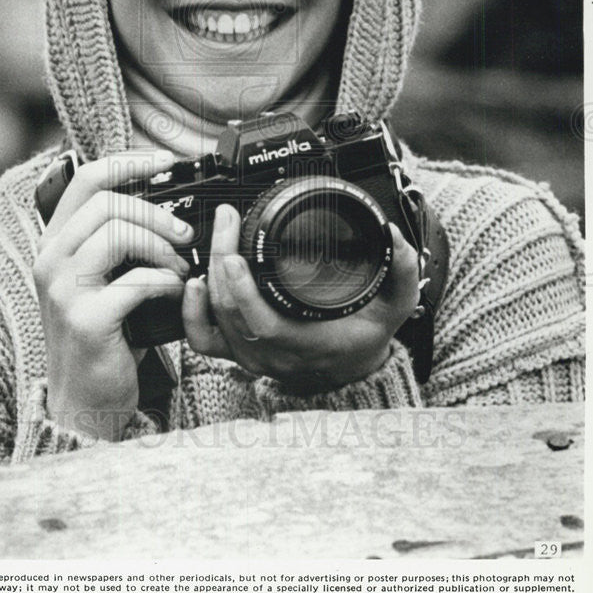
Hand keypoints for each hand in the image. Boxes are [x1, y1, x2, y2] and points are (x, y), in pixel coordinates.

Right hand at [33, 149, 193, 439]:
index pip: (87, 180)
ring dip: (162, 247)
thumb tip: (165, 206)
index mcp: (55, 243)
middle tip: (183, 234)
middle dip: (156, 213)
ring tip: (180, 267)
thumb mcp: (98, 281)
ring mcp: (64, 290)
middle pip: (108, 203)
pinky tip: (175, 291)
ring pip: (118, 234)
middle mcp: (51, 261)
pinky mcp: (87, 320)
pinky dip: (166, 282)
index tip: (165, 162)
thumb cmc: (101, 336)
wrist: (84, 400)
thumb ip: (114, 242)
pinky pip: (136, 282)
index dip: (129, 163)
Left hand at [182, 204, 419, 392]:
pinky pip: (203, 338)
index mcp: (306, 344)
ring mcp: (251, 356)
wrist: (352, 372)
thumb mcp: (395, 307)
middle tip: (227, 220)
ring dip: (208, 277)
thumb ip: (401, 272)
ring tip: (216, 238)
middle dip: (221, 261)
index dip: (242, 291)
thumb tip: (393, 237)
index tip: (236, 253)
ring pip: (214, 321)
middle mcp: (272, 354)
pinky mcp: (238, 351)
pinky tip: (194, 283)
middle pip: (230, 312)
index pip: (262, 324)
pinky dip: (191, 312)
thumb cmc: (367, 338)